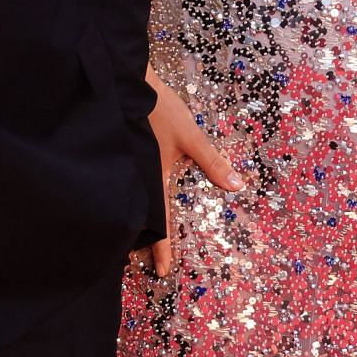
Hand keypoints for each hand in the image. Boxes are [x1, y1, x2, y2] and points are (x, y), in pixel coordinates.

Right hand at [132, 70, 244, 276]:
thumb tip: (238, 187)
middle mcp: (137, 181)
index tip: (163, 272)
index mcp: (154, 179)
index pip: (160, 223)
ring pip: (130, 208)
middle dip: (142, 244)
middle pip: (139, 221)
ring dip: (133, 226)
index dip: (163, 248)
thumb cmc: (160, 110)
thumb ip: (213, 163)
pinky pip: (123, 190)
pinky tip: (127, 207)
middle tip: (143, 265)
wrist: (124, 85)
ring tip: (133, 247)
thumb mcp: (191, 136)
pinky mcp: (119, 160)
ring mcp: (125, 171)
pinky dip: (127, 204)